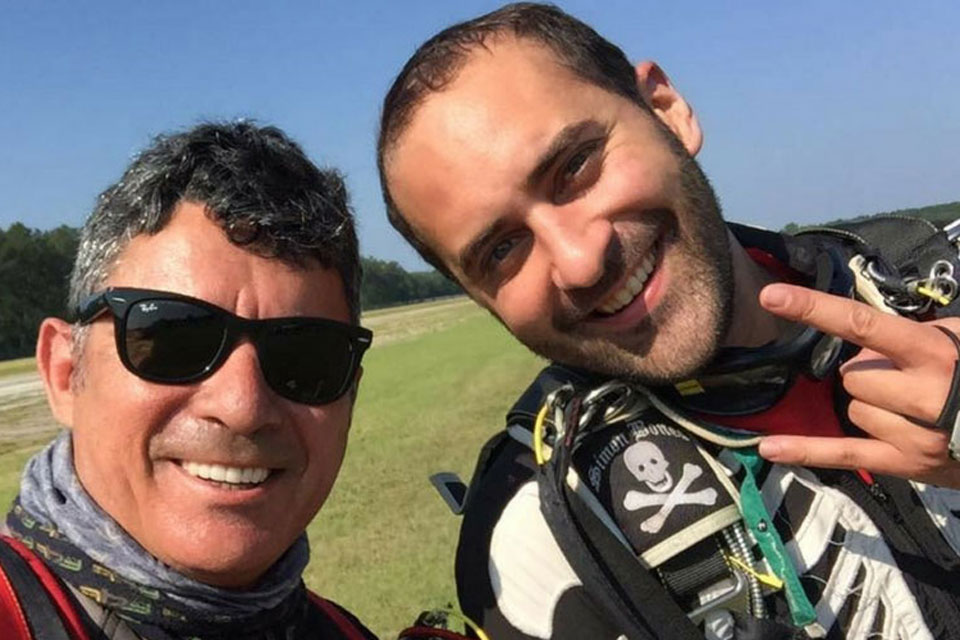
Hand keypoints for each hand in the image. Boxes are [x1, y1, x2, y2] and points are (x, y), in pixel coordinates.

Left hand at [756, 283, 959, 487]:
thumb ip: (922, 330)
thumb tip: (869, 330)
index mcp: (934, 354)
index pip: (862, 325)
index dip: (814, 308)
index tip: (772, 296)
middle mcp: (922, 394)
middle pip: (852, 375)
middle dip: (870, 372)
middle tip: (905, 377)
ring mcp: (913, 434)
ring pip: (852, 410)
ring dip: (870, 405)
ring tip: (911, 407)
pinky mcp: (906, 465)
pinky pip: (843, 455)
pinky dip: (805, 451)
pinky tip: (769, 447)